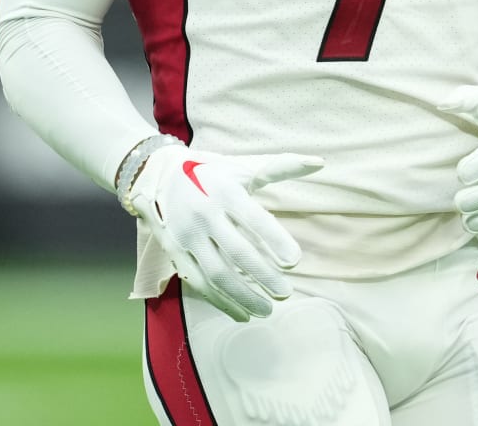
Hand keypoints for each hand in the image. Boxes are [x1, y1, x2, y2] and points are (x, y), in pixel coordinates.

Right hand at [123, 144, 323, 321]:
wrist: (157, 174)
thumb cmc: (211, 172)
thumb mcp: (243, 166)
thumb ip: (282, 167)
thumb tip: (320, 162)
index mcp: (223, 190)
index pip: (253, 218)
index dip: (274, 240)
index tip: (295, 261)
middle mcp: (203, 213)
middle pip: (237, 251)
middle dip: (263, 275)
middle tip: (286, 293)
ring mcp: (186, 234)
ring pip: (217, 272)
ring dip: (243, 296)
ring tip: (267, 310)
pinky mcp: (175, 251)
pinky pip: (199, 282)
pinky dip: (220, 301)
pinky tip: (242, 314)